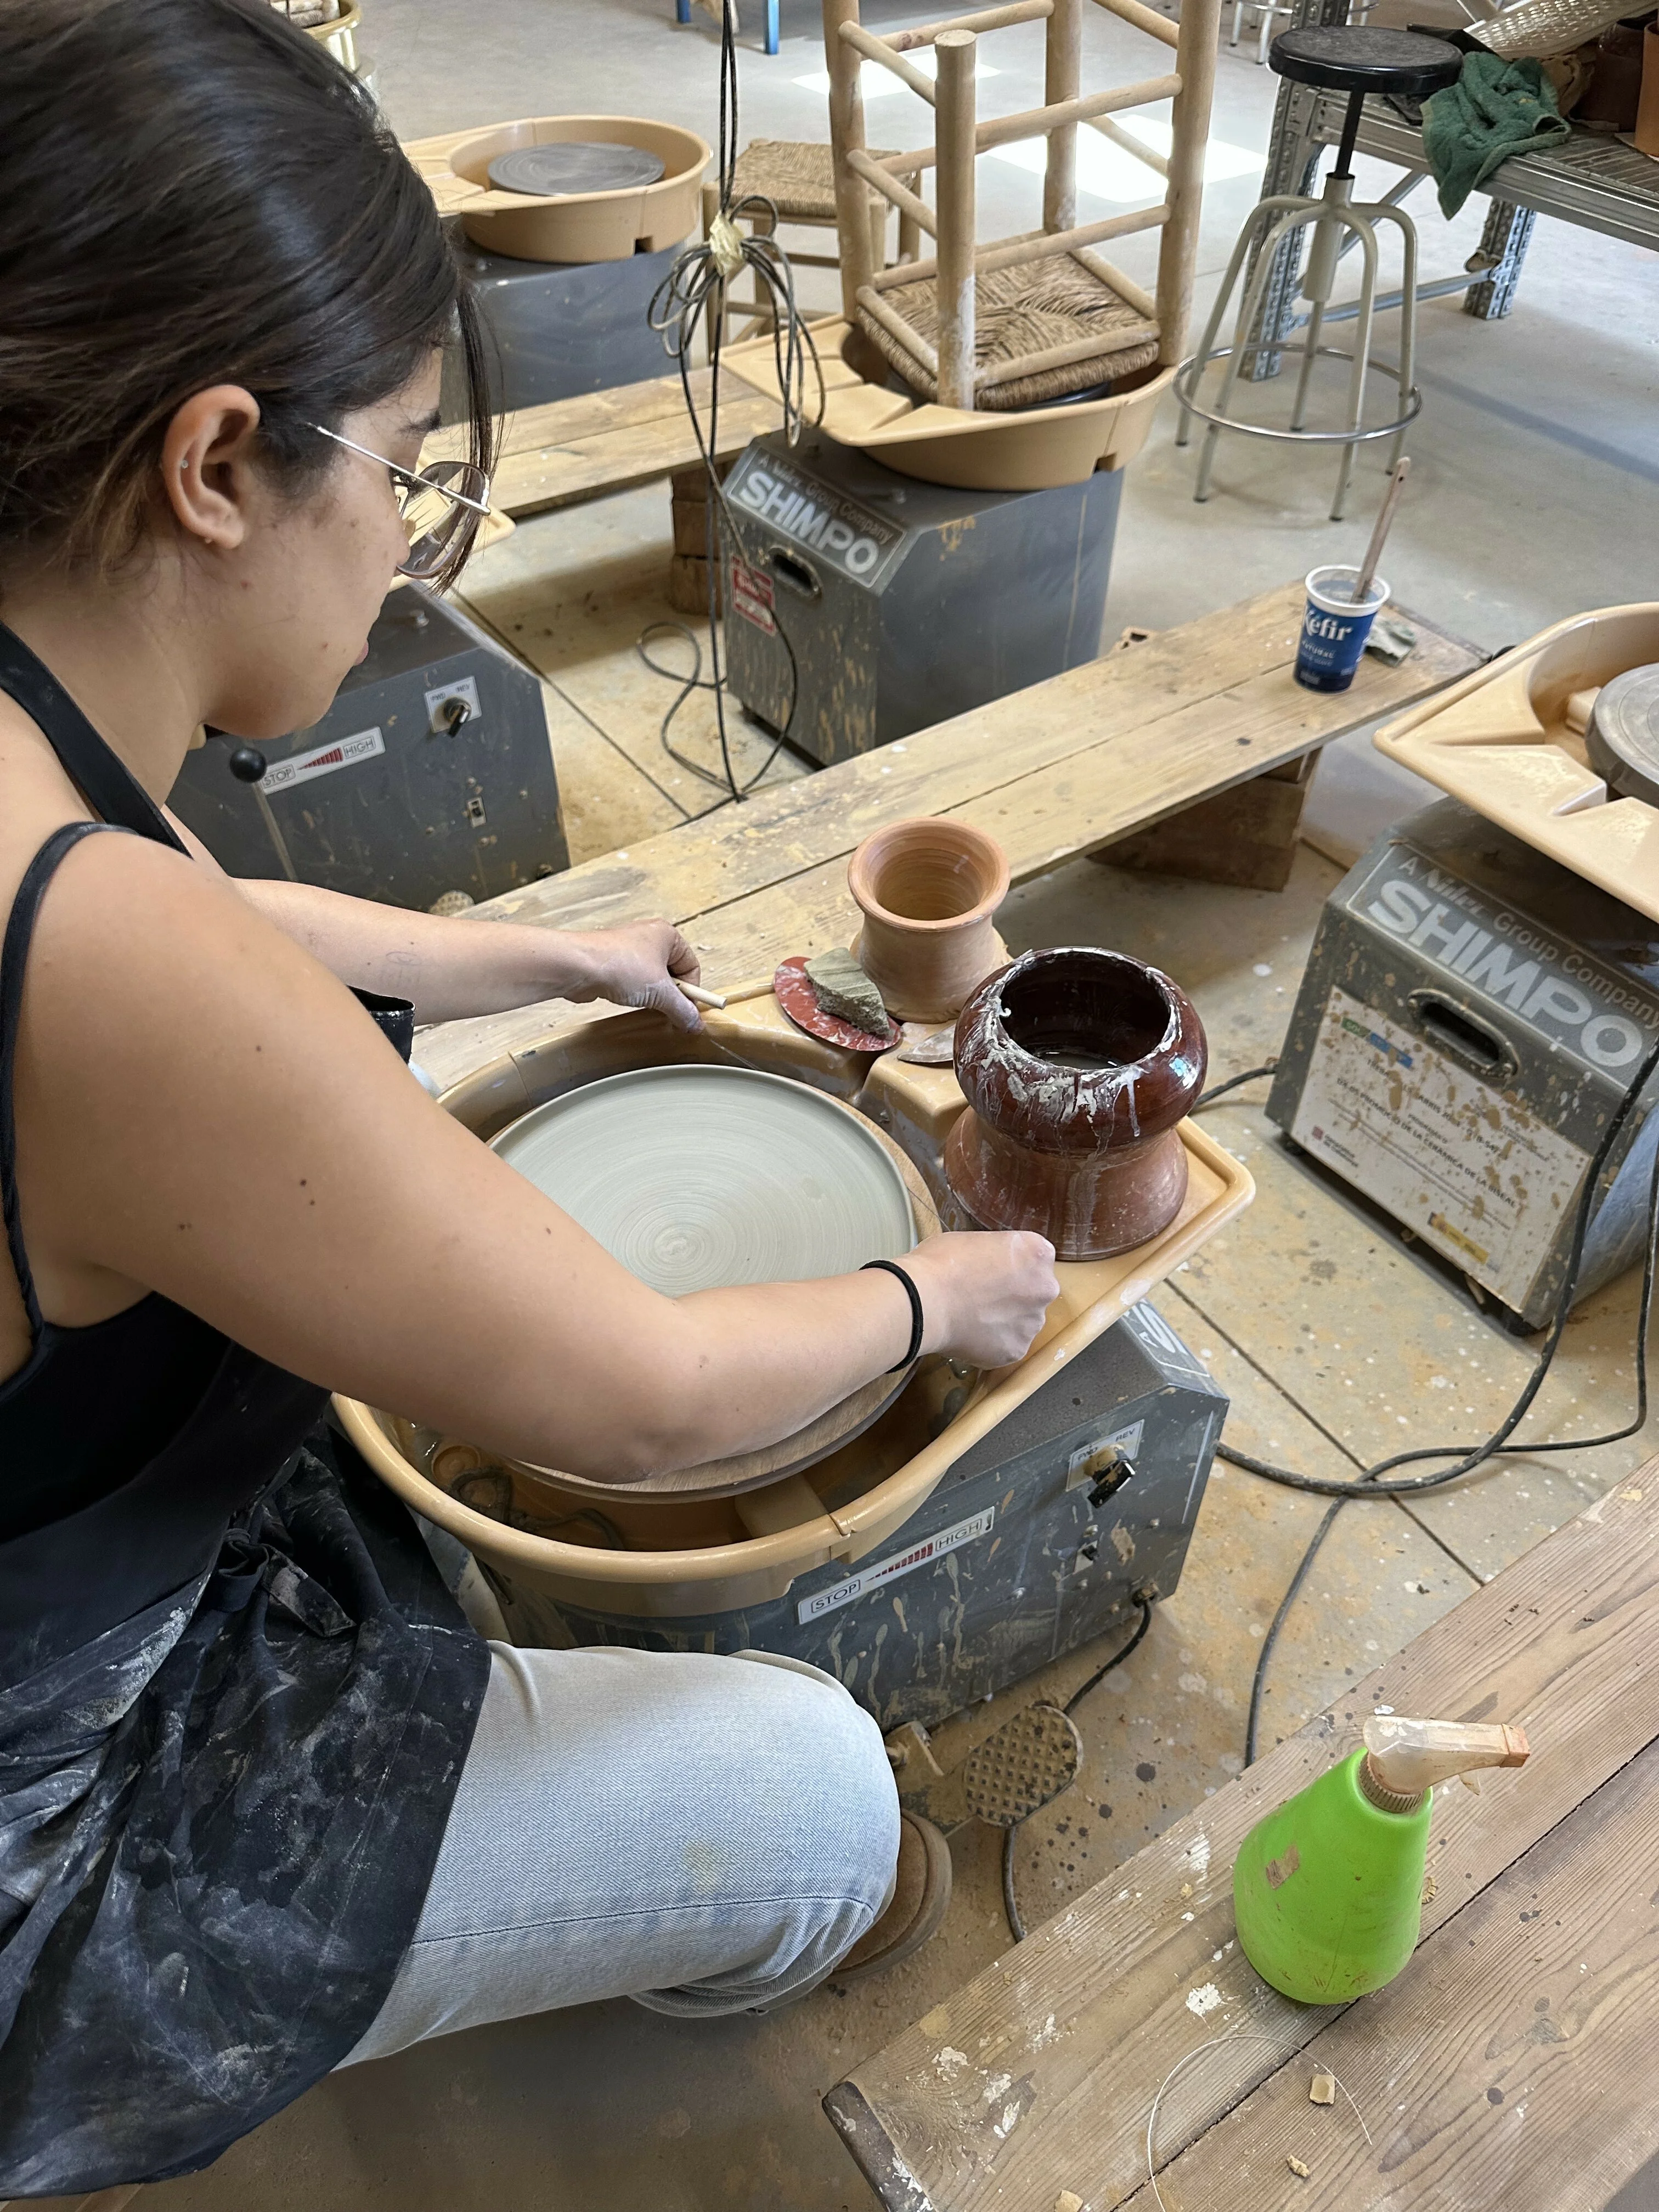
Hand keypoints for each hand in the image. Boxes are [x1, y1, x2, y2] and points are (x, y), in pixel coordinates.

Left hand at [562, 921, 703, 1033]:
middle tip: (670, 1012)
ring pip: (652, 978)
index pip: (691, 965)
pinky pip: (633, 981)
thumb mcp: (661, 993)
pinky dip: (635, 993)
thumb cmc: (620, 966)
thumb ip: (682, 1009)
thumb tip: (695, 1023)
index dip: (692, 990)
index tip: (688, 1011)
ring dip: (653, 995)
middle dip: (672, 994)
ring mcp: (628, 949)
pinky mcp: (612, 963)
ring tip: (647, 1005)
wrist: (578, 966)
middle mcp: (648, 937)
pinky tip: (630, 1001)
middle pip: (672, 972)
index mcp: (666, 935)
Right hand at [898, 1230, 1058, 1368]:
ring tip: (971, 1317)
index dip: (1011, 1266)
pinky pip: (1007, 1345)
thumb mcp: (975, 1240)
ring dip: (1004, 1321)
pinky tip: (969, 1334)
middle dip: (1013, 1295)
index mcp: (1037, 1253)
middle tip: (982, 1296)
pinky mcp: (1017, 1350)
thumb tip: (992, 1268)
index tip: (993, 1271)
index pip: (1035, 1259)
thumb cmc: (942, 1264)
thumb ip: (997, 1255)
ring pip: (1022, 1321)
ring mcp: (1032, 1322)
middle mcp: (1045, 1288)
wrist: (925, 1301)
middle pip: (1034, 1291)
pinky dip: (991, 1343)